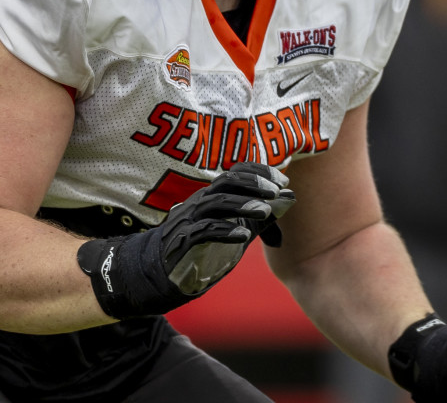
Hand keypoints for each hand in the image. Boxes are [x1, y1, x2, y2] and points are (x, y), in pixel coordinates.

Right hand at [78, 162, 294, 316]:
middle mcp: (200, 203)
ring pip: (215, 203)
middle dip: (253, 182)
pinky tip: (243, 236)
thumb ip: (259, 217)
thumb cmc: (200, 250)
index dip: (259, 172)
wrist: (157, 273)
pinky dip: (224, 231)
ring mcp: (189, 221)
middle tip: (276, 191)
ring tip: (265, 210)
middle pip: (226, 182)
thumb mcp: (235, 230)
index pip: (235, 173)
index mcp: (213, 197)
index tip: (282, 180)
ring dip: (242, 204)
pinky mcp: (182, 242)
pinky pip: (203, 231)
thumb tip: (289, 199)